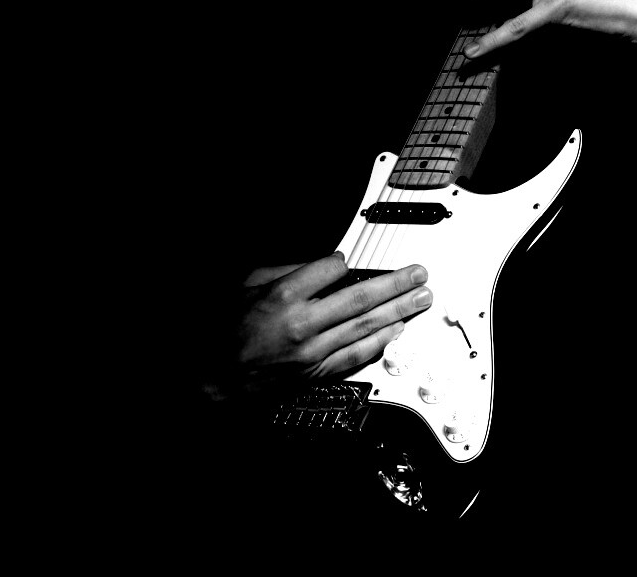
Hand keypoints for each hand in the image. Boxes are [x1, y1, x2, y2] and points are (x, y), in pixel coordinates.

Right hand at [231, 254, 431, 395]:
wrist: (216, 376)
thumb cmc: (226, 330)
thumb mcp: (246, 285)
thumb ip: (284, 269)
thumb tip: (319, 263)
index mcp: (284, 295)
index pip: (331, 268)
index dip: (344, 261)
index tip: (349, 259)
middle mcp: (302, 322)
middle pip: (360, 298)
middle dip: (395, 284)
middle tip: (418, 274)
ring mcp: (312, 350)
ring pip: (365, 327)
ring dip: (398, 311)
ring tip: (420, 298)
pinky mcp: (316, 372)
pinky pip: (356, 354)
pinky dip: (380, 341)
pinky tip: (397, 330)